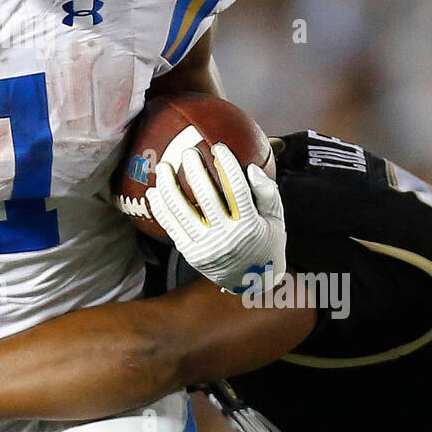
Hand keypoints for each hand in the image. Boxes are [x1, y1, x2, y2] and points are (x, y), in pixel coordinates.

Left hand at [145, 143, 285, 293]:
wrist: (253, 284)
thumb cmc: (266, 244)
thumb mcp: (276, 221)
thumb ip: (268, 193)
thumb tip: (250, 167)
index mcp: (249, 226)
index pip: (237, 190)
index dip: (227, 166)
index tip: (218, 147)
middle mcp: (226, 237)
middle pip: (205, 197)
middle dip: (194, 170)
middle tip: (188, 153)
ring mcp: (206, 247)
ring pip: (181, 211)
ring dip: (169, 186)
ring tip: (164, 167)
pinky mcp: (190, 254)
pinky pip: (171, 227)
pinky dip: (161, 208)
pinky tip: (155, 192)